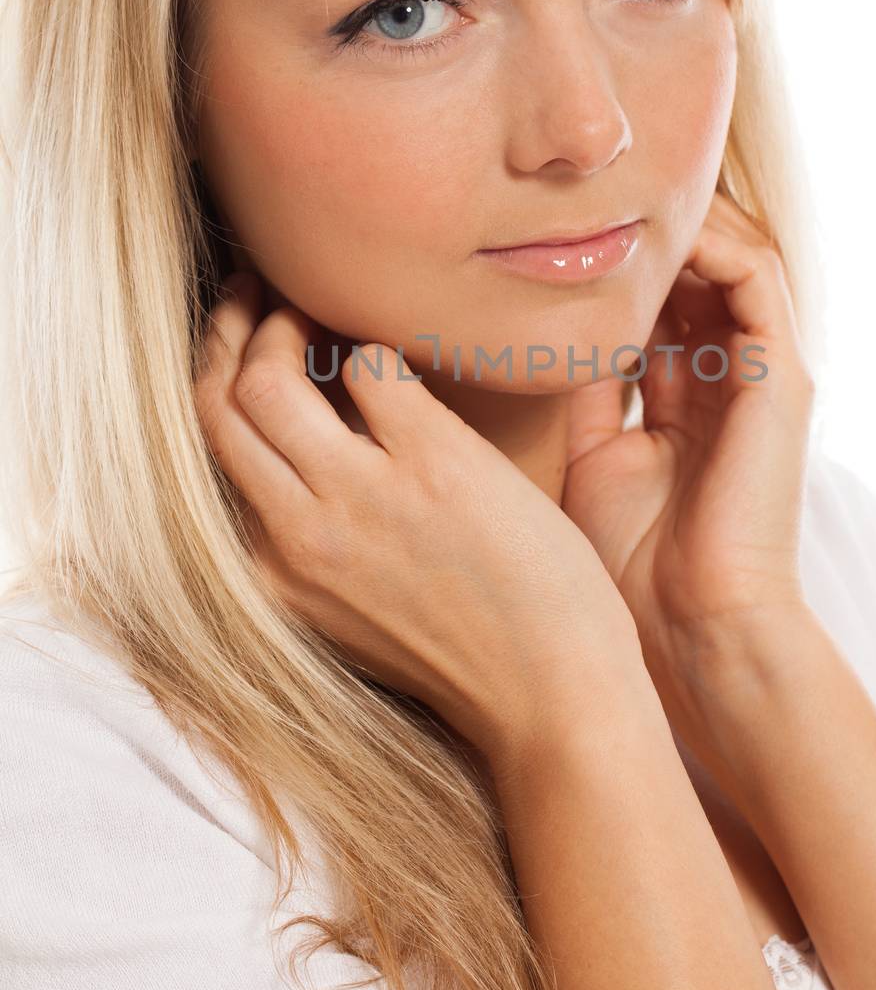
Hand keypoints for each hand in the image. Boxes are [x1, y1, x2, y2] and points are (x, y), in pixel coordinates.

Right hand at [193, 272, 643, 768]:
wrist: (553, 696)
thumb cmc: (469, 651)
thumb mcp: (353, 606)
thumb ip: (312, 536)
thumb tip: (306, 441)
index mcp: (270, 576)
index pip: (208, 452)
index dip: (215, 378)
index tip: (237, 341)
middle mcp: (295, 536)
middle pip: (217, 405)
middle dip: (230, 332)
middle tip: (259, 293)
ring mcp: (360, 496)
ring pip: (269, 377)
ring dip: (287, 323)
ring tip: (318, 309)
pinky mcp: (432, 463)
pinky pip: (373, 364)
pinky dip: (378, 347)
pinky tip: (405, 356)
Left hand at [560, 193, 815, 755]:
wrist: (689, 629)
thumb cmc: (632, 566)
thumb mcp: (590, 455)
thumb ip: (583, 389)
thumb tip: (542, 328)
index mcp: (688, 398)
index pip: (661, 301)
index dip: (616, 261)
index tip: (552, 231)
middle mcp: (732, 377)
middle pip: (699, 269)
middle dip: (647, 228)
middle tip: (585, 197)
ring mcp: (763, 373)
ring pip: (735, 255)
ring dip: (682, 221)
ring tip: (618, 198)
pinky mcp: (783, 376)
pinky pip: (757, 276)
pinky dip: (712, 242)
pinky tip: (653, 231)